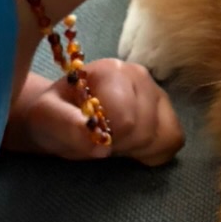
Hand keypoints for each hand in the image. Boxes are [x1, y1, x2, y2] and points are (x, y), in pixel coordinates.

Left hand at [4, 61, 183, 166]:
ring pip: (164, 134)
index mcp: (111, 71)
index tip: (90, 138)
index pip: (125, 118)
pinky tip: (133, 146)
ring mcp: (157, 92)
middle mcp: (140, 76)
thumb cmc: (54, 113)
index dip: (108, 139)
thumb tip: (100, 146)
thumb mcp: (46, 117)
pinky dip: (156, 150)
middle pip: (146, 128)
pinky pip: (174, 138)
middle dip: (122, 144)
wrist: (60, 111)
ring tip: (116, 141)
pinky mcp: (166, 109)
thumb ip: (66, 126)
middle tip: (101, 141)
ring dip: (138, 148)